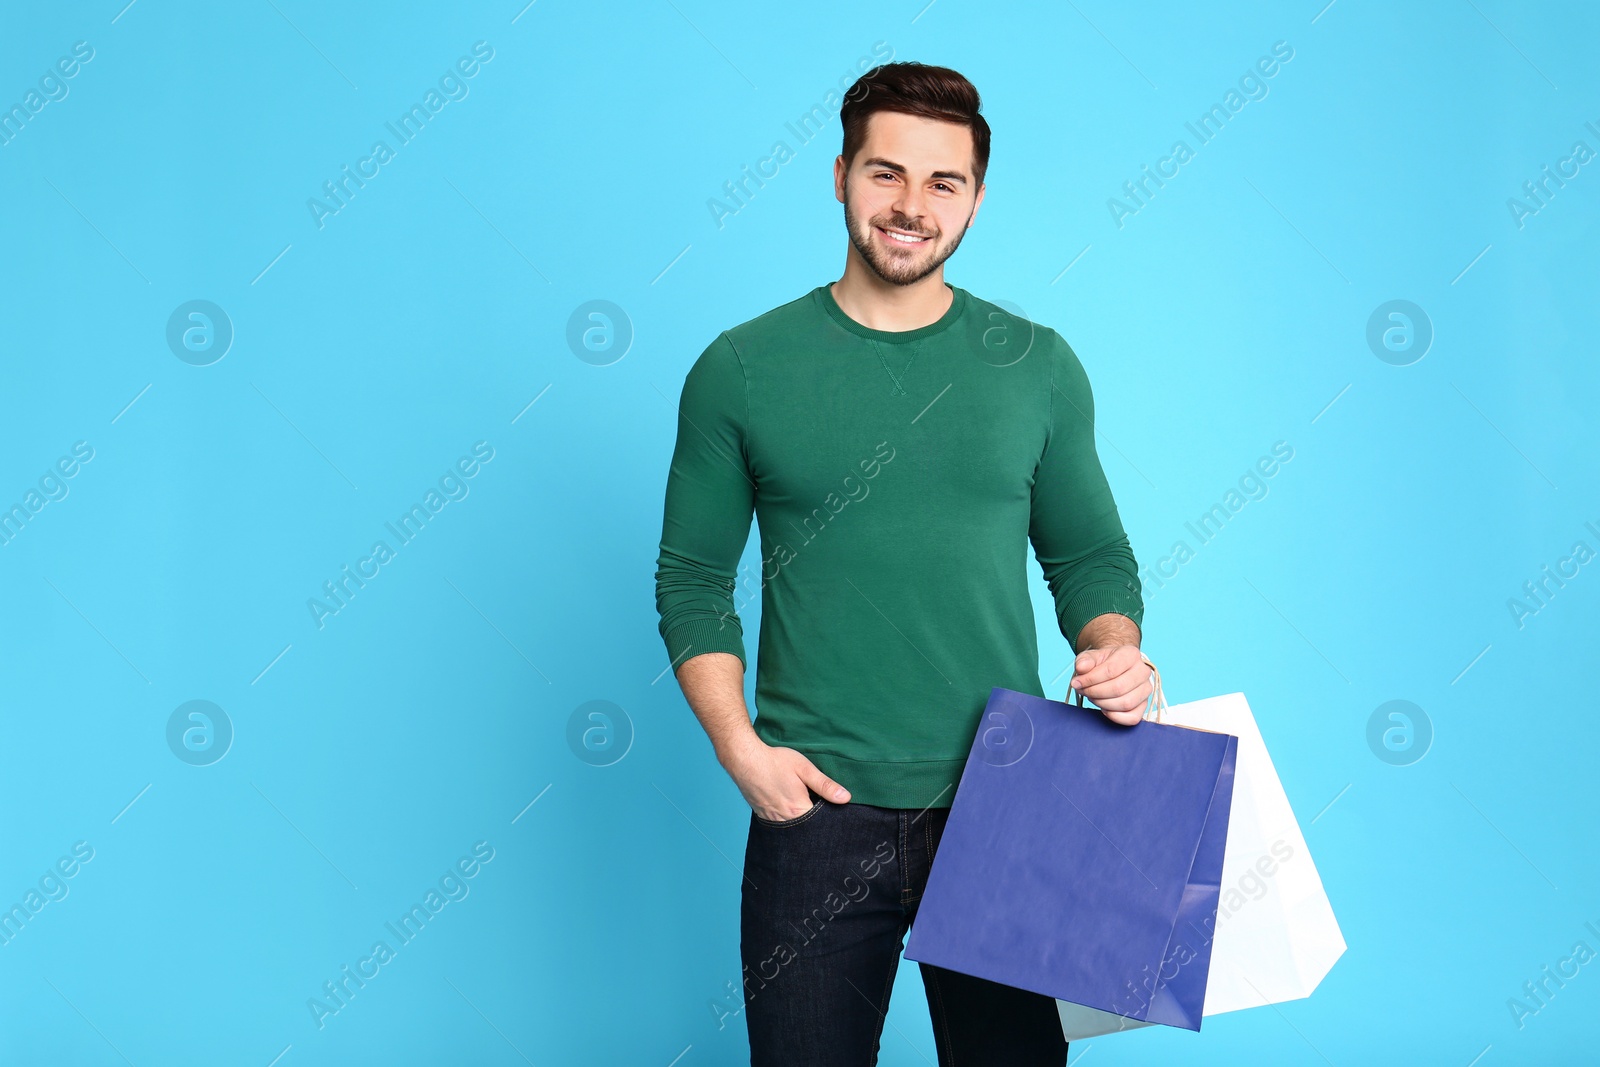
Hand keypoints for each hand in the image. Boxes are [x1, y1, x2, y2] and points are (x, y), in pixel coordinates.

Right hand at [720, 736, 849, 819]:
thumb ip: (825, 785)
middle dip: (815, 821)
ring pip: (793, 827)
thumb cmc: (775, 761)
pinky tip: (789, 806)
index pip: (821, 824)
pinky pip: (780, 824)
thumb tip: (845, 798)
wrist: (744, 759)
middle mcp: (785, 820)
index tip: (834, 810)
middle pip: (807, 828)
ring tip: (804, 806)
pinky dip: (788, 819)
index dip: (829, 817)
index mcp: (798, 809)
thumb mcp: (804, 768)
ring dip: (801, 821)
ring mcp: (772, 819)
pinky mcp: (763, 815)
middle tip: (818, 806)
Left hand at [1070, 644, 1152, 725]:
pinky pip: (1133, 718)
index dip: (1090, 679)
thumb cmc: (1103, 662)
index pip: (1111, 670)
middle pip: (1118, 688)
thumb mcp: (1090, 656)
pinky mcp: (1144, 705)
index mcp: (1131, 654)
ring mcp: (1146, 689)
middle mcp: (1143, 671)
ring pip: (1125, 703)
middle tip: (1083, 691)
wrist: (1114, 667)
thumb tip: (1081, 667)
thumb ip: (1084, 660)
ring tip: (1092, 697)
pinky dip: (1115, 717)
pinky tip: (1104, 709)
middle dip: (1095, 692)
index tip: (1077, 682)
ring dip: (1103, 704)